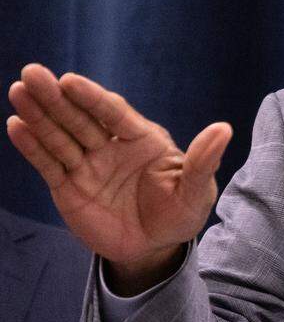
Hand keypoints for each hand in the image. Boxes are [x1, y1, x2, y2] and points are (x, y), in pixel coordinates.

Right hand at [6, 64, 230, 290]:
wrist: (155, 247)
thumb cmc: (180, 212)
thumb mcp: (195, 191)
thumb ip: (203, 161)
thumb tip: (225, 128)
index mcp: (143, 139)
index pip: (114, 112)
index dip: (92, 97)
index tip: (70, 81)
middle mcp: (112, 146)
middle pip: (81, 118)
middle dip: (56, 97)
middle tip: (31, 73)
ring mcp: (88, 165)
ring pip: (60, 136)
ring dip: (39, 115)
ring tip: (18, 91)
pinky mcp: (69, 186)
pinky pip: (49, 163)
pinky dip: (32, 146)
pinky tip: (16, 125)